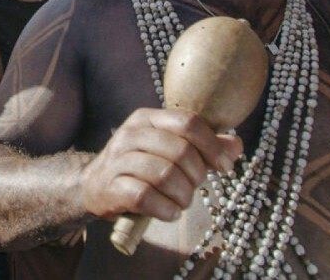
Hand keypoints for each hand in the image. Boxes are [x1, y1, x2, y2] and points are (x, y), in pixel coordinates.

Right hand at [79, 108, 242, 221]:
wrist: (93, 185)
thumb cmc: (140, 167)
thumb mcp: (169, 149)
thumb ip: (203, 145)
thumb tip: (236, 145)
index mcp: (148, 118)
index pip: (188, 122)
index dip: (212, 146)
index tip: (225, 167)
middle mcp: (131, 134)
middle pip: (180, 150)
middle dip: (197, 175)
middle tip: (196, 187)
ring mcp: (118, 160)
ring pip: (165, 175)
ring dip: (183, 195)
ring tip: (182, 201)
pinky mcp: (111, 187)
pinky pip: (147, 197)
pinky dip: (166, 209)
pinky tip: (170, 212)